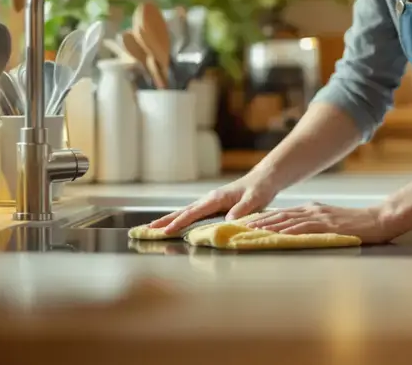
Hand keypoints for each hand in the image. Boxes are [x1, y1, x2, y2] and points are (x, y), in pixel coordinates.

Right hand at [147, 173, 280, 235]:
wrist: (263, 179)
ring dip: (170, 220)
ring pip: (186, 212)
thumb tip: (228, 221)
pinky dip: (181, 220)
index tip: (167, 231)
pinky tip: (174, 226)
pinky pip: (194, 214)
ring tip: (153, 228)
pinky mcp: (213, 206)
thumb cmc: (259, 189)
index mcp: (216, 198)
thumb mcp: (254, 199)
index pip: (194, 212)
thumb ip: (241, 210)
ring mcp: (210, 202)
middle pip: (183, 211)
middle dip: (166, 220)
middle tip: (148, 229)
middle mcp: (209, 199)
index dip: (180, 222)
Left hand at [241, 202, 398, 244]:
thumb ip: (314, 226)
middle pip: (281, 215)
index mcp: (313, 209)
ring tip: (252, 231)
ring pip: (288, 220)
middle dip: (260, 221)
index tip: (248, 223)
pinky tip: (277, 235)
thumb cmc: (357, 225)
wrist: (378, 220)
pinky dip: (287, 231)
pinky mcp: (327, 224)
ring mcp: (320, 216)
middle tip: (241, 227)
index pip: (283, 213)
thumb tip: (296, 234)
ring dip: (268, 226)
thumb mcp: (331, 223)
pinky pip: (303, 228)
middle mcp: (313, 210)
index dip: (264, 218)